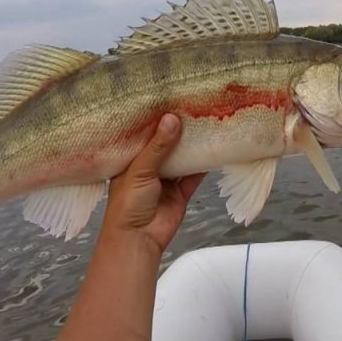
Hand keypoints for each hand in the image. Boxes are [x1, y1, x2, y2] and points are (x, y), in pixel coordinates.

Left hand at [101, 113, 206, 253]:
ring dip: (192, 146)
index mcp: (131, 160)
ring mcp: (166, 181)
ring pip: (182, 159)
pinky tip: (213, 149)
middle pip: (167, 146)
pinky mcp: (181, 193)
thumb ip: (158, 146)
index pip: (144, 136)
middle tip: (192, 108)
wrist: (138, 239)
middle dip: (178, 131)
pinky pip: (194, 176)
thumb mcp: (140, 170)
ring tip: (205, 124)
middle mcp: (149, 168)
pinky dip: (203, 165)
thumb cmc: (127, 205)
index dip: (155, 121)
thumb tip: (172, 119)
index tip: (168, 101)